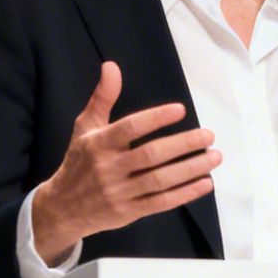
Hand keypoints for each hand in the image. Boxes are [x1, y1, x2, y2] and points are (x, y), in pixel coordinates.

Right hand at [31, 62, 221, 261]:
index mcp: (99, 144)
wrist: (63, 207)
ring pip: (160, 180)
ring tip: (214, 157)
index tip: (181, 110)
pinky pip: (161, 202)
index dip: (156, 118)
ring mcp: (120, 192)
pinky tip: (205, 182)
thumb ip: (102, 97)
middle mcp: (109, 168)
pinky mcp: (129, 212)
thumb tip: (111, 66)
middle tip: (208, 135)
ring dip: (190, 169)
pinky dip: (185, 193)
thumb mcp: (85, 127)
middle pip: (151, 155)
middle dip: (183, 145)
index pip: (130, 128)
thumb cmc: (79, 161)